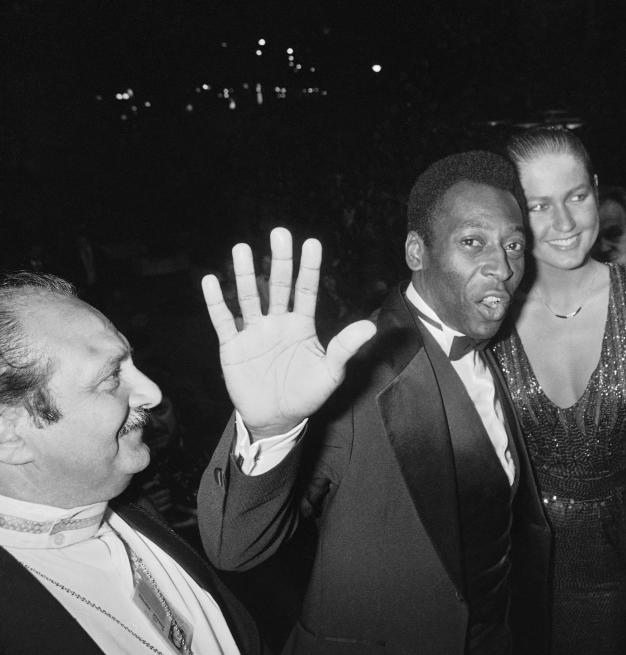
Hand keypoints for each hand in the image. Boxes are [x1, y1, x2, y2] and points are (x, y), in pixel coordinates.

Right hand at [201, 227, 375, 438]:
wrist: (276, 419)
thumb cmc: (306, 394)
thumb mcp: (330, 373)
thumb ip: (345, 348)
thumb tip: (371, 327)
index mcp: (302, 325)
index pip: (306, 290)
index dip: (308, 268)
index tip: (311, 243)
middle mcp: (277, 323)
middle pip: (278, 286)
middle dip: (279, 260)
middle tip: (279, 233)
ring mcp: (254, 333)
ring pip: (249, 297)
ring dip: (246, 274)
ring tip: (242, 248)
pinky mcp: (232, 346)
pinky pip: (223, 320)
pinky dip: (216, 302)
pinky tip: (211, 281)